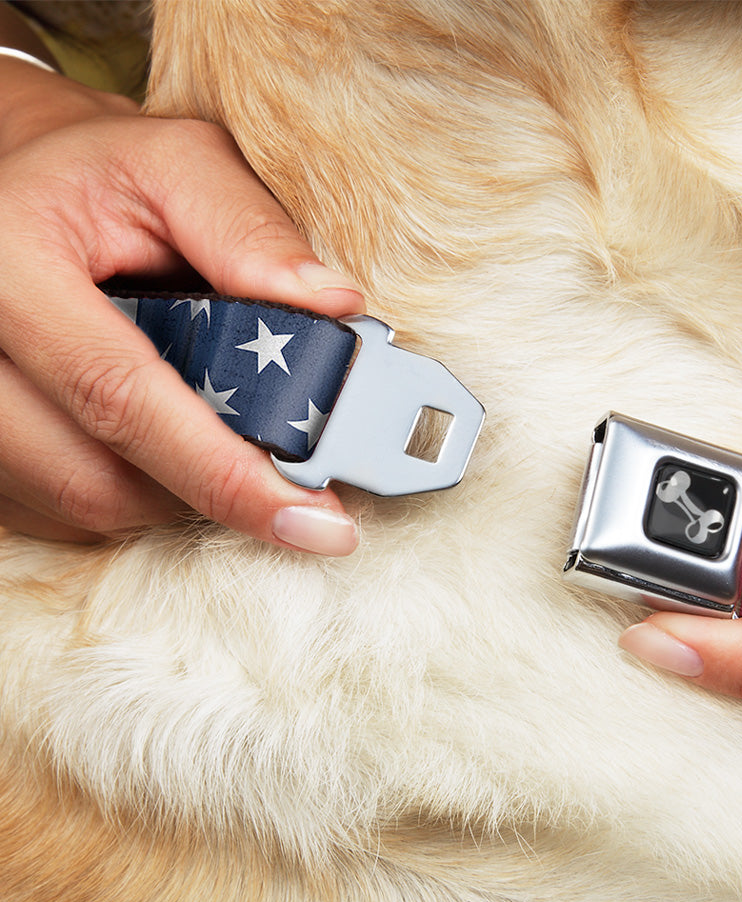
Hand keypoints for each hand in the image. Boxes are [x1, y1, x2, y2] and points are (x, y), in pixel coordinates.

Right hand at [0, 59, 363, 552]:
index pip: (120, 395)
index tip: (315, 522)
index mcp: (8, 266)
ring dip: (175, 492)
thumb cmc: (102, 175)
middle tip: (293, 486)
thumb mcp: (176, 165)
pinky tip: (166, 443)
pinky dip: (135, 492)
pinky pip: (62, 511)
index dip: (224, 472)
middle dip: (212, 491)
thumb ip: (249, 230)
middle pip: (96, 477)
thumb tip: (334, 307)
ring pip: (83, 504)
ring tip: (223, 438)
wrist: (19, 188)